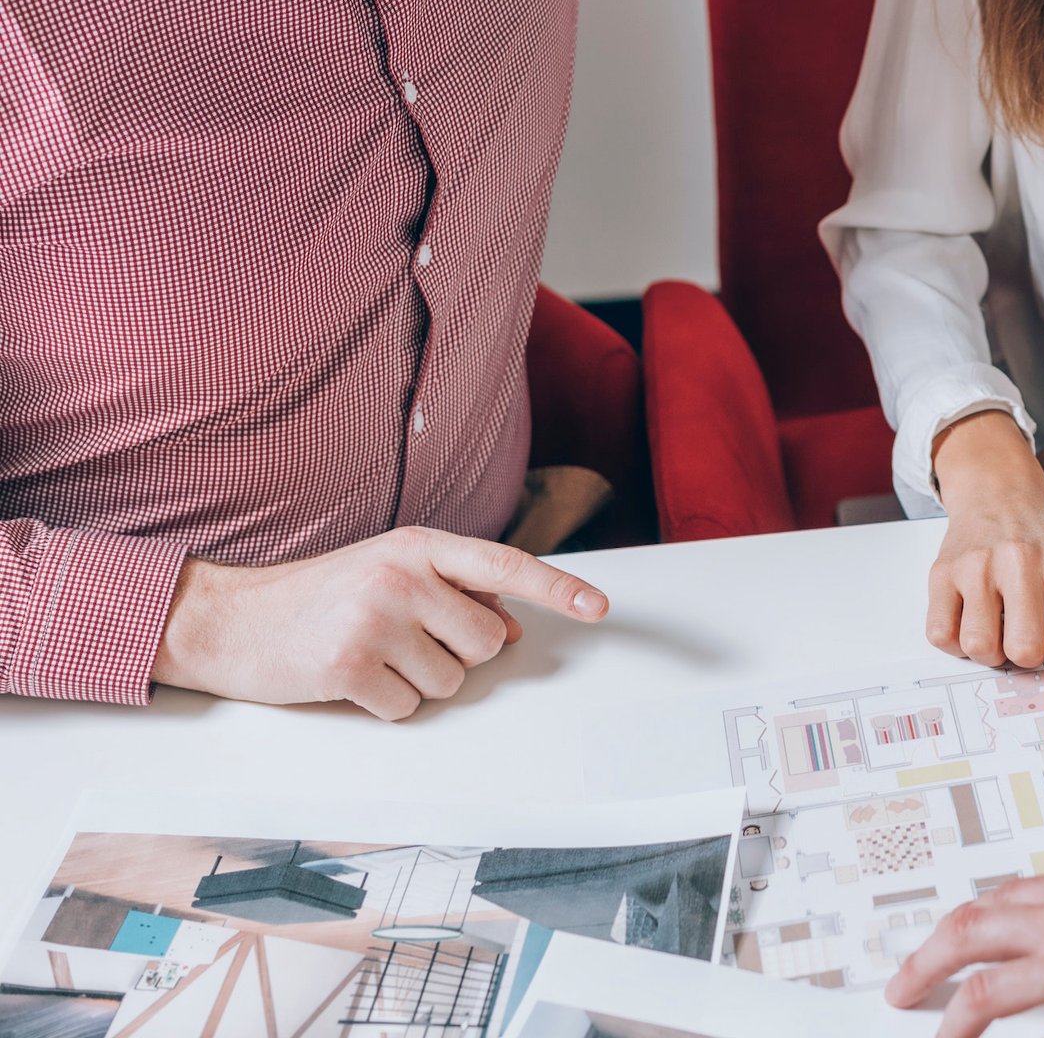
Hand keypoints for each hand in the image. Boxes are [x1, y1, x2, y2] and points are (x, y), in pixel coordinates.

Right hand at [153, 525, 608, 719]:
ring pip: (449, 682)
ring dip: (417, 682)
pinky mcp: (349, 664)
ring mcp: (375, 618)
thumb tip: (510, 627)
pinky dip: (386, 705)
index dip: (557, 588)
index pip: (505, 566)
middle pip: (483, 643)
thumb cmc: (321, 595)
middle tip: (405, 642)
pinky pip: (407, 708)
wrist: (232, 618)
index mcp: (419, 546)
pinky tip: (351, 679)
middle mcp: (402, 575)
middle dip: (455, 655)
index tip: (599, 608)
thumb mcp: (392, 574)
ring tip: (372, 655)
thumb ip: (454, 593)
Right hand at [929, 412, 1043, 734]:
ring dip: (993, 650)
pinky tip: (973, 616)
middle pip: (1023, 650)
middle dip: (1028, 656)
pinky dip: (958, 641)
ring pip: (980, 648)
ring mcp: (976, 564)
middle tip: (1028, 629)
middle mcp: (1019, 559)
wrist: (997, 491)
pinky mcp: (941, 572)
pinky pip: (942, 636)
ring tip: (999, 621)